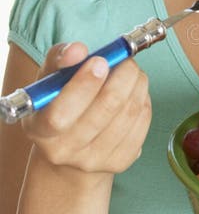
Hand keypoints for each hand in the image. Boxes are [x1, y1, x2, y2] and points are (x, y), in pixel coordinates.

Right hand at [22, 42, 151, 177]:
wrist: (71, 147)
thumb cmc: (59, 103)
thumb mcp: (49, 81)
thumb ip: (60, 60)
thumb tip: (78, 50)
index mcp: (39, 129)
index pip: (60, 115)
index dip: (84, 85)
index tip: (100, 61)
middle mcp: (64, 151)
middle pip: (104, 111)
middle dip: (122, 77)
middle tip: (126, 60)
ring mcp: (93, 160)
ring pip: (128, 114)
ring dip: (137, 85)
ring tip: (132, 72)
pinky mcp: (120, 163)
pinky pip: (141, 124)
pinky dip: (143, 101)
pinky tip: (136, 92)